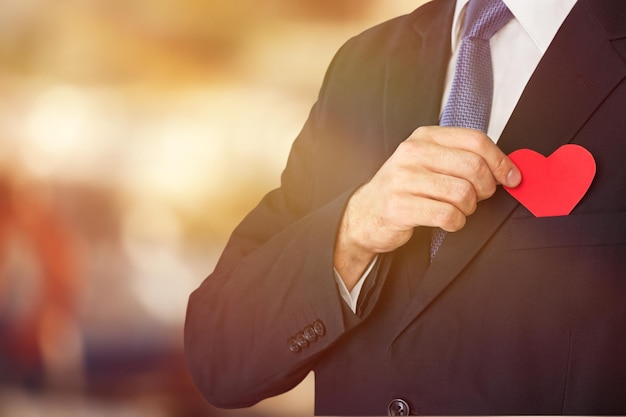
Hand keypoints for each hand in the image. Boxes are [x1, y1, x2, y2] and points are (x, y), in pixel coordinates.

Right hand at [334, 126, 520, 288]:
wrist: (367, 214)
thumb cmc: (406, 188)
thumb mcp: (430, 163)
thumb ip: (463, 159)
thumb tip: (508, 169)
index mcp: (424, 137)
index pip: (476, 140)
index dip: (501, 161)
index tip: (511, 178)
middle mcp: (412, 153)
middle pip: (473, 167)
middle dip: (486, 188)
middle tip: (479, 198)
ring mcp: (403, 179)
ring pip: (462, 193)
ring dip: (468, 208)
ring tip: (458, 209)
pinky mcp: (399, 206)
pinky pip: (447, 215)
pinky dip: (455, 222)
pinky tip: (447, 221)